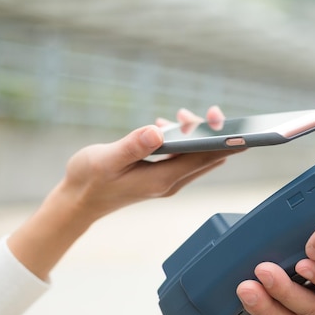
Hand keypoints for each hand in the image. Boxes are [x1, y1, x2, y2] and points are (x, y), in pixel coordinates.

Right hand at [63, 106, 228, 219]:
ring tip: (181, 115)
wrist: (77, 203)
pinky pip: (181, 157)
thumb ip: (132, 145)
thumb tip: (158, 131)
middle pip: (205, 158)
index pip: (202, 159)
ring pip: (194, 157)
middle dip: (213, 134)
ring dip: (195, 135)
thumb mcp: (106, 160)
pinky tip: (166, 125)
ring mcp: (166, 181)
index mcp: (162, 180)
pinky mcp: (159, 176)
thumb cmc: (88, 180)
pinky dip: (181, 140)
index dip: (222, 142)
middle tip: (210, 112)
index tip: (236, 126)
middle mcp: (170, 182)